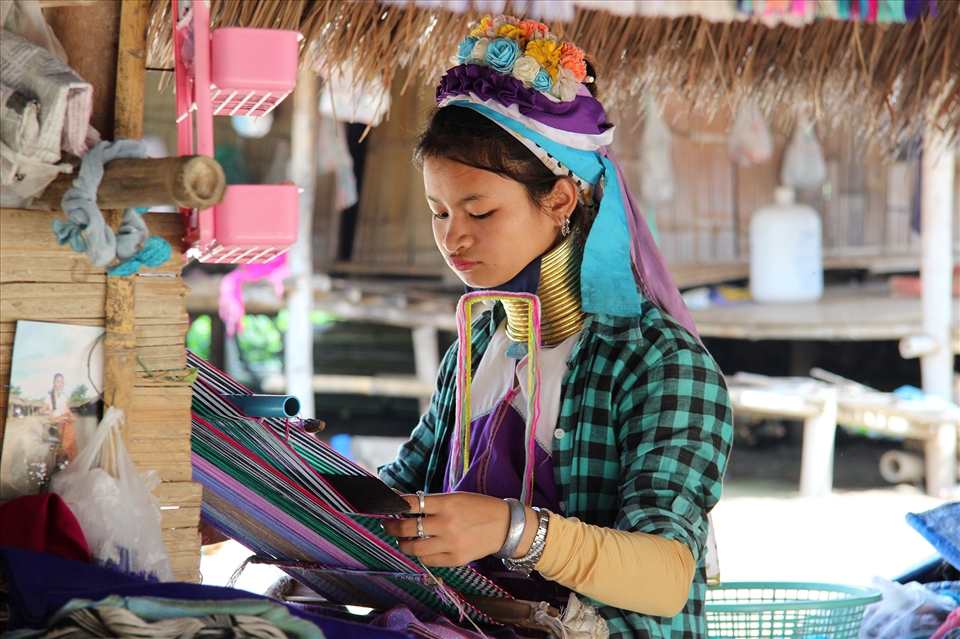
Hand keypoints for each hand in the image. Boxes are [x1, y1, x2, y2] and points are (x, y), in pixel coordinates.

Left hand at [381, 491, 519, 566]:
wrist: (505, 527)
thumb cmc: (479, 508)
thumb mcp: (456, 497)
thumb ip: (431, 502)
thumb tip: (403, 502)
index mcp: (448, 503)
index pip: (411, 503)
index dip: (394, 505)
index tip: (387, 506)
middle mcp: (447, 523)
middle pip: (407, 528)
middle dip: (391, 526)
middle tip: (388, 524)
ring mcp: (451, 544)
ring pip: (413, 547)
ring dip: (402, 543)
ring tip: (401, 539)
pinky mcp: (455, 559)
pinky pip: (427, 560)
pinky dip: (419, 553)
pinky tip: (420, 547)